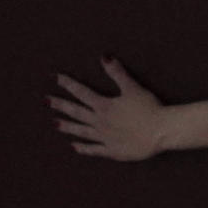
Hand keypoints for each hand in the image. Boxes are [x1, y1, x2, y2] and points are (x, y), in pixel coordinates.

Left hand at [48, 56, 164, 159]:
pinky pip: (94, 149)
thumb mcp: (132, 88)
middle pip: (76, 112)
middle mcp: (100, 122)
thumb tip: (104, 56)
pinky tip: (75, 147)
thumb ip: (117, 73)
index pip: (81, 92)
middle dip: (60, 105)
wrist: (160, 132)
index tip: (56, 78)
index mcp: (104, 106)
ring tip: (55, 124)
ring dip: (68, 127)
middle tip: (46, 101)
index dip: (68, 84)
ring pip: (81, 131)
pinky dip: (84, 148)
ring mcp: (105, 138)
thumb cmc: (149, 108)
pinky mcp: (113, 151)